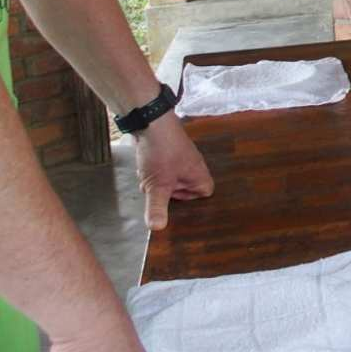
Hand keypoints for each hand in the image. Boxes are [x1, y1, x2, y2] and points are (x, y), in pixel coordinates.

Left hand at [135, 115, 213, 230]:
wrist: (150, 122)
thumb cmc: (162, 152)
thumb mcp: (158, 185)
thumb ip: (157, 207)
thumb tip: (158, 229)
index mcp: (199, 174)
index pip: (205, 193)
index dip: (191, 200)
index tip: (175, 200)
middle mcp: (193, 166)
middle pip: (184, 189)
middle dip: (167, 192)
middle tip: (157, 190)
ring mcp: (180, 159)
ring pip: (170, 180)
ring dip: (157, 182)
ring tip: (149, 177)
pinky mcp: (168, 153)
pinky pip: (163, 170)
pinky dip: (153, 172)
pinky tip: (145, 168)